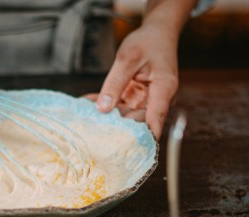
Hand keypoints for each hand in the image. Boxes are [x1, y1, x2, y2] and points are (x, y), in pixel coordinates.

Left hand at [96, 22, 179, 138]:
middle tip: (92, 133)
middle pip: (138, 122)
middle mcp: (158, 99)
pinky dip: (106, 105)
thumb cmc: (148, 42)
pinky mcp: (137, 99)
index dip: (142, 139)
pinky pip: (120, 107)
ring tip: (85, 119)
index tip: (125, 152)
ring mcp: (147, 100)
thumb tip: (103, 108)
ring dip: (107, 117)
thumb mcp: (127, 59)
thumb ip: (114, 83)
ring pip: (126, 116)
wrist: (157, 33)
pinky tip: (88, 105)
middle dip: (116, 128)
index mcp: (164, 89)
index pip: (155, 120)